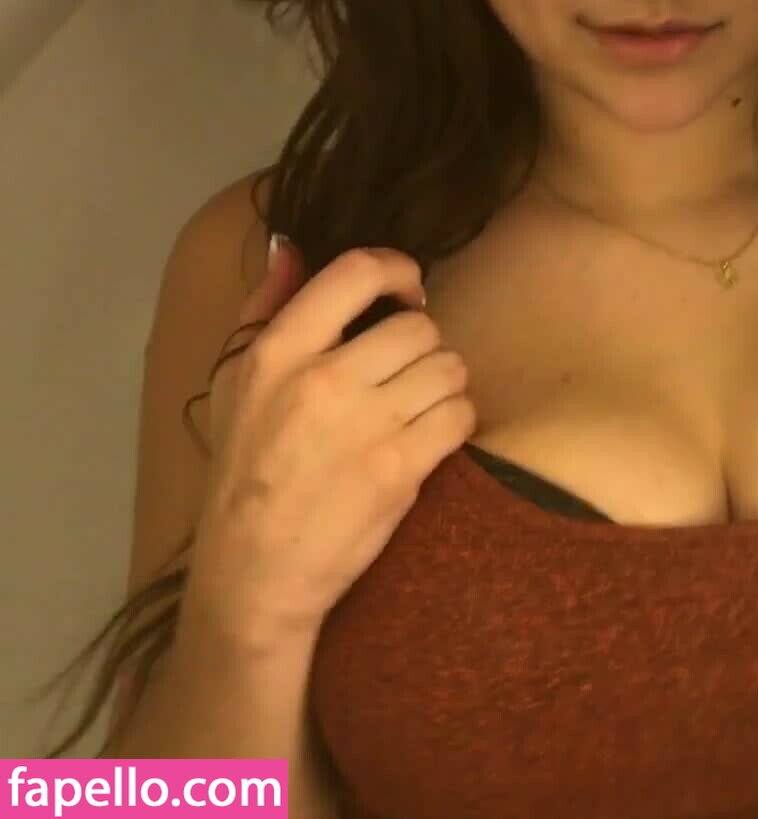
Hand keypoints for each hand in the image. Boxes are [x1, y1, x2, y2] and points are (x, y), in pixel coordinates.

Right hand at [182, 241, 473, 652]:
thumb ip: (265, 311)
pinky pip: (461, 414)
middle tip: (406, 375)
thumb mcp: (235, 387)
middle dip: (424, 348)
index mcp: (276, 353)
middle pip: (418, 327)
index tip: (409, 289)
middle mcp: (322, 380)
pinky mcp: (400, 467)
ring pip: (448, 367)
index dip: (398, 270)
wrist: (255, 571)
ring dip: (444, 386)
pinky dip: (456, 422)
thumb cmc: (246, 475)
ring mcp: (365, 424)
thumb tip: (292, 246)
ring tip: (418, 408)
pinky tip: (431, 437)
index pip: (354, 272)